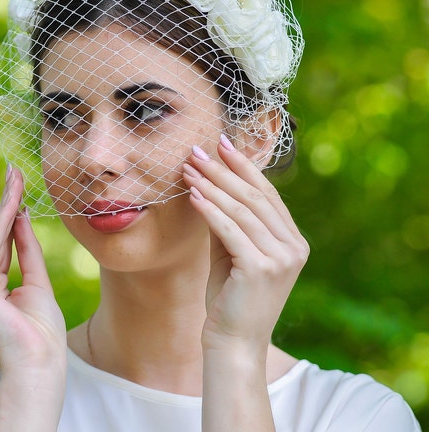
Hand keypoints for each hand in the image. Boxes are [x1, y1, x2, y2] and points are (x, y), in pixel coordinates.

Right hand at [0, 167, 66, 377]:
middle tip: (14, 172)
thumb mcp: (38, 283)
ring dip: (6, 205)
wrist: (40, 365)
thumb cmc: (43, 333)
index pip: (3, 245)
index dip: (11, 216)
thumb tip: (22, 218)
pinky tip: (14, 200)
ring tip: (15, 176)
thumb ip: (28, 251)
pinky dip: (4, 223)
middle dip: (7, 203)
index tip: (19, 189)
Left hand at [182, 136, 308, 353]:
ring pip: (242, 209)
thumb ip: (227, 219)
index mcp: (292, 240)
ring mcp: (281, 259)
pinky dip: (210, 210)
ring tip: (190, 167)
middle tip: (199, 148)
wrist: (232, 343)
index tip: (222, 142)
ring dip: (212, 184)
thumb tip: (208, 180)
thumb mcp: (231, 250)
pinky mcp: (262, 269)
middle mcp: (294, 247)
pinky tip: (192, 194)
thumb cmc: (229, 295)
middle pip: (254, 196)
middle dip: (224, 169)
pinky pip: (230, 230)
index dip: (243, 165)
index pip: (266, 193)